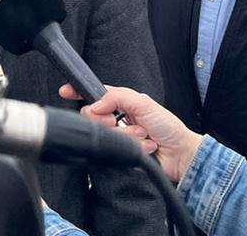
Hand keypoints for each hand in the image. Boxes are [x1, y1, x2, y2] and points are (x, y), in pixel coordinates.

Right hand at [61, 84, 204, 182]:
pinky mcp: (119, 154)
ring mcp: (117, 137)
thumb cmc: (168, 127)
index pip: (93, 94)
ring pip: (105, 134)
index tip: (65, 91)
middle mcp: (115, 118)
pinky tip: (145, 147)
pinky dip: (133, 148)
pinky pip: (114, 150)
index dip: (77, 92)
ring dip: (128, 136)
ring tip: (144, 136)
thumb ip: (117, 97)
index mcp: (119, 102)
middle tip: (123, 121)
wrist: (180, 155)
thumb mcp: (144, 102)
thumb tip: (95, 104)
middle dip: (110, 120)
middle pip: (92, 115)